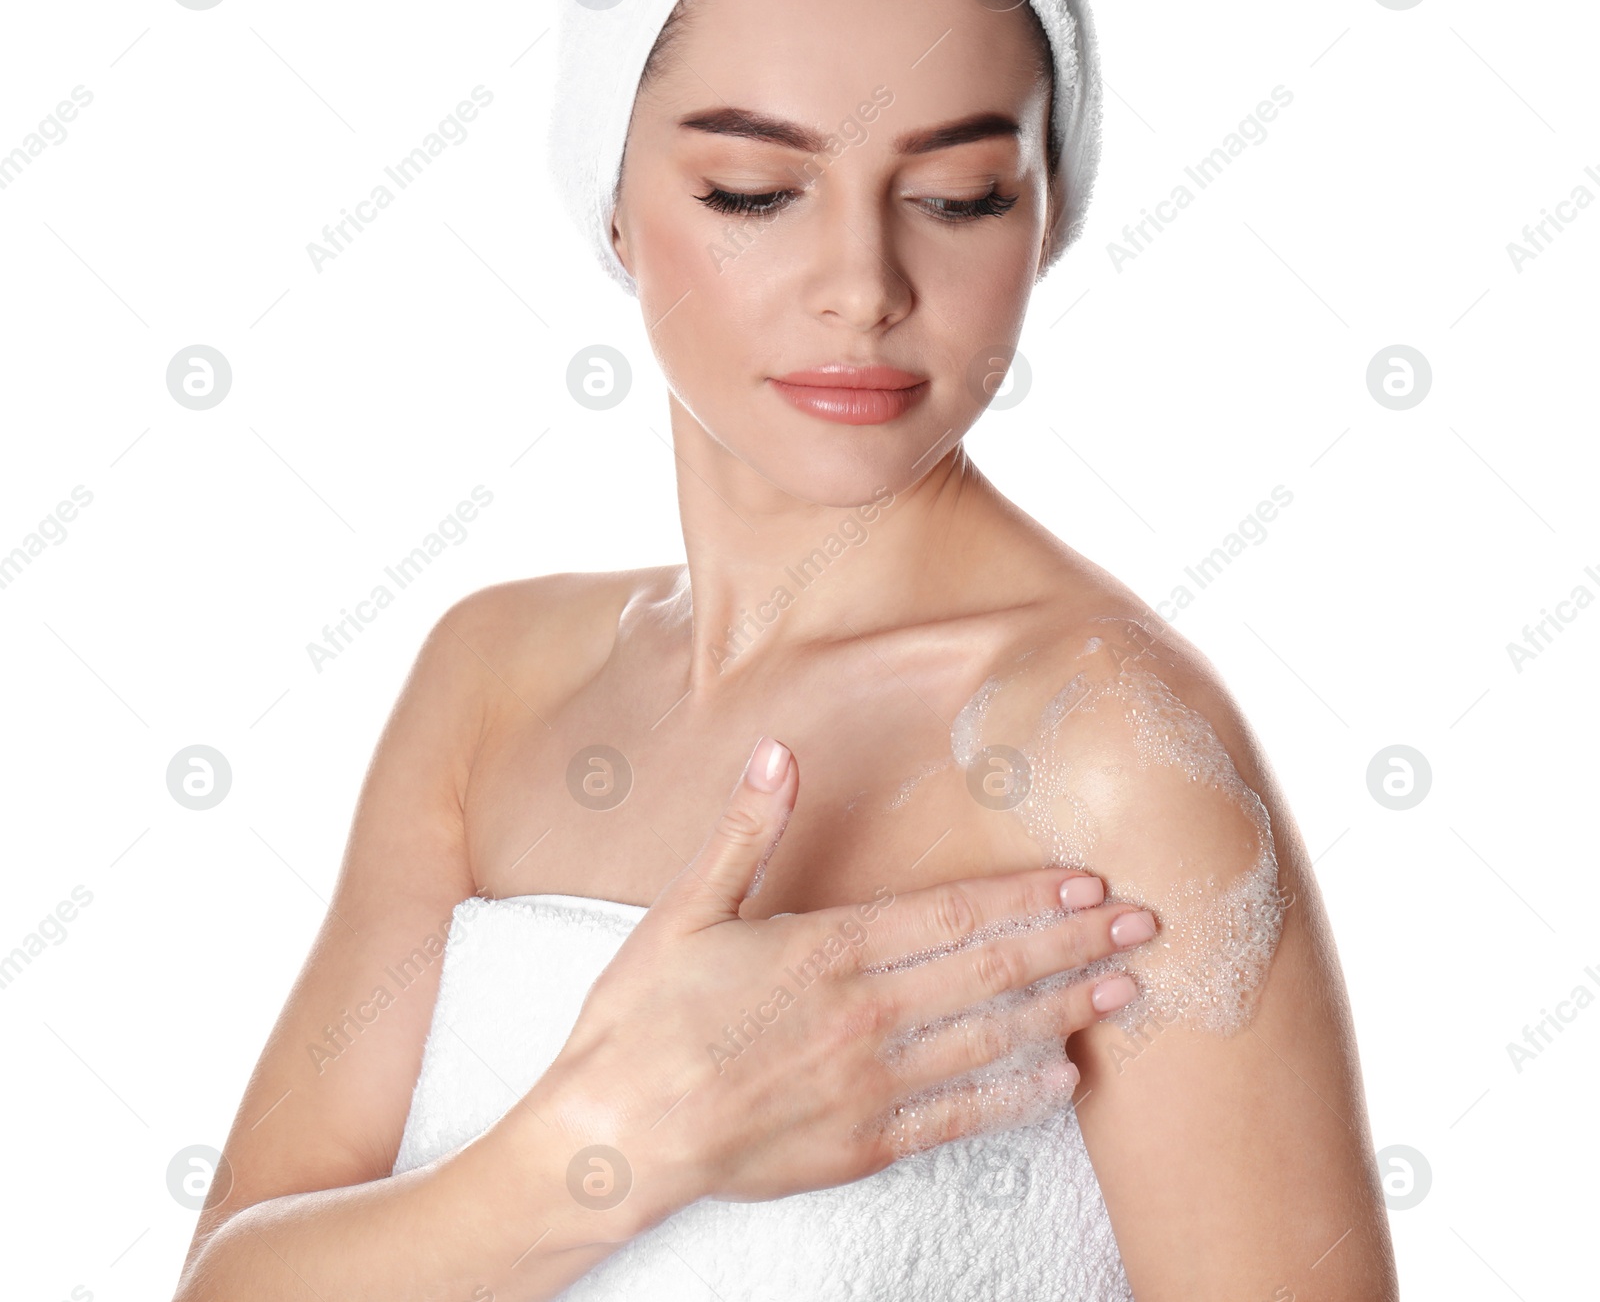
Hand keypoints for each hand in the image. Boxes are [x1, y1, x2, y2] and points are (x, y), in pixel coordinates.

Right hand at [537, 735, 1157, 1224]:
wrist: (612, 1135)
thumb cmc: (642, 1019)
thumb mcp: (685, 909)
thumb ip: (745, 832)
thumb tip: (777, 752)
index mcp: (827, 949)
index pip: (953, 915)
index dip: (1028, 895)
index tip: (1088, 879)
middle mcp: (864, 1014)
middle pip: (993, 971)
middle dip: (1075, 944)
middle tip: (1147, 925)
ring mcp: (869, 1084)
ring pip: (991, 1040)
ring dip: (1065, 1010)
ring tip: (1125, 990)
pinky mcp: (862, 1145)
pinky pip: (958, 1117)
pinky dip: (1015, 1096)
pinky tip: (1061, 1077)